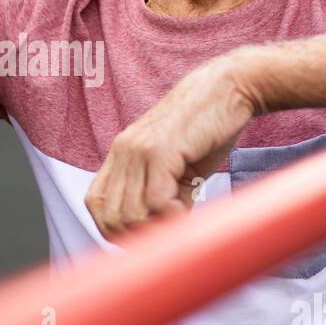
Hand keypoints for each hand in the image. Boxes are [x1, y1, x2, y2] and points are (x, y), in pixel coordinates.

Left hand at [84, 49, 262, 240]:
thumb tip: (162, 234)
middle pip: (112, 218)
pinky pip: (155, 202)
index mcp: (121, 153)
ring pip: (131, 215)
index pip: (97, 206)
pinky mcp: (162, 150)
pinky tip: (187, 209)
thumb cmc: (207, 128)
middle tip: (170, 229)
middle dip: (141, 236)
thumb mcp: (177, 166)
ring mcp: (139, 149)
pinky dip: (172, 217)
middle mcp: (124, 150)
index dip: (118, 231)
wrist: (228, 88)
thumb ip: (163, 196)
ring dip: (158, 228)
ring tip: (182, 216)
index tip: (149, 236)